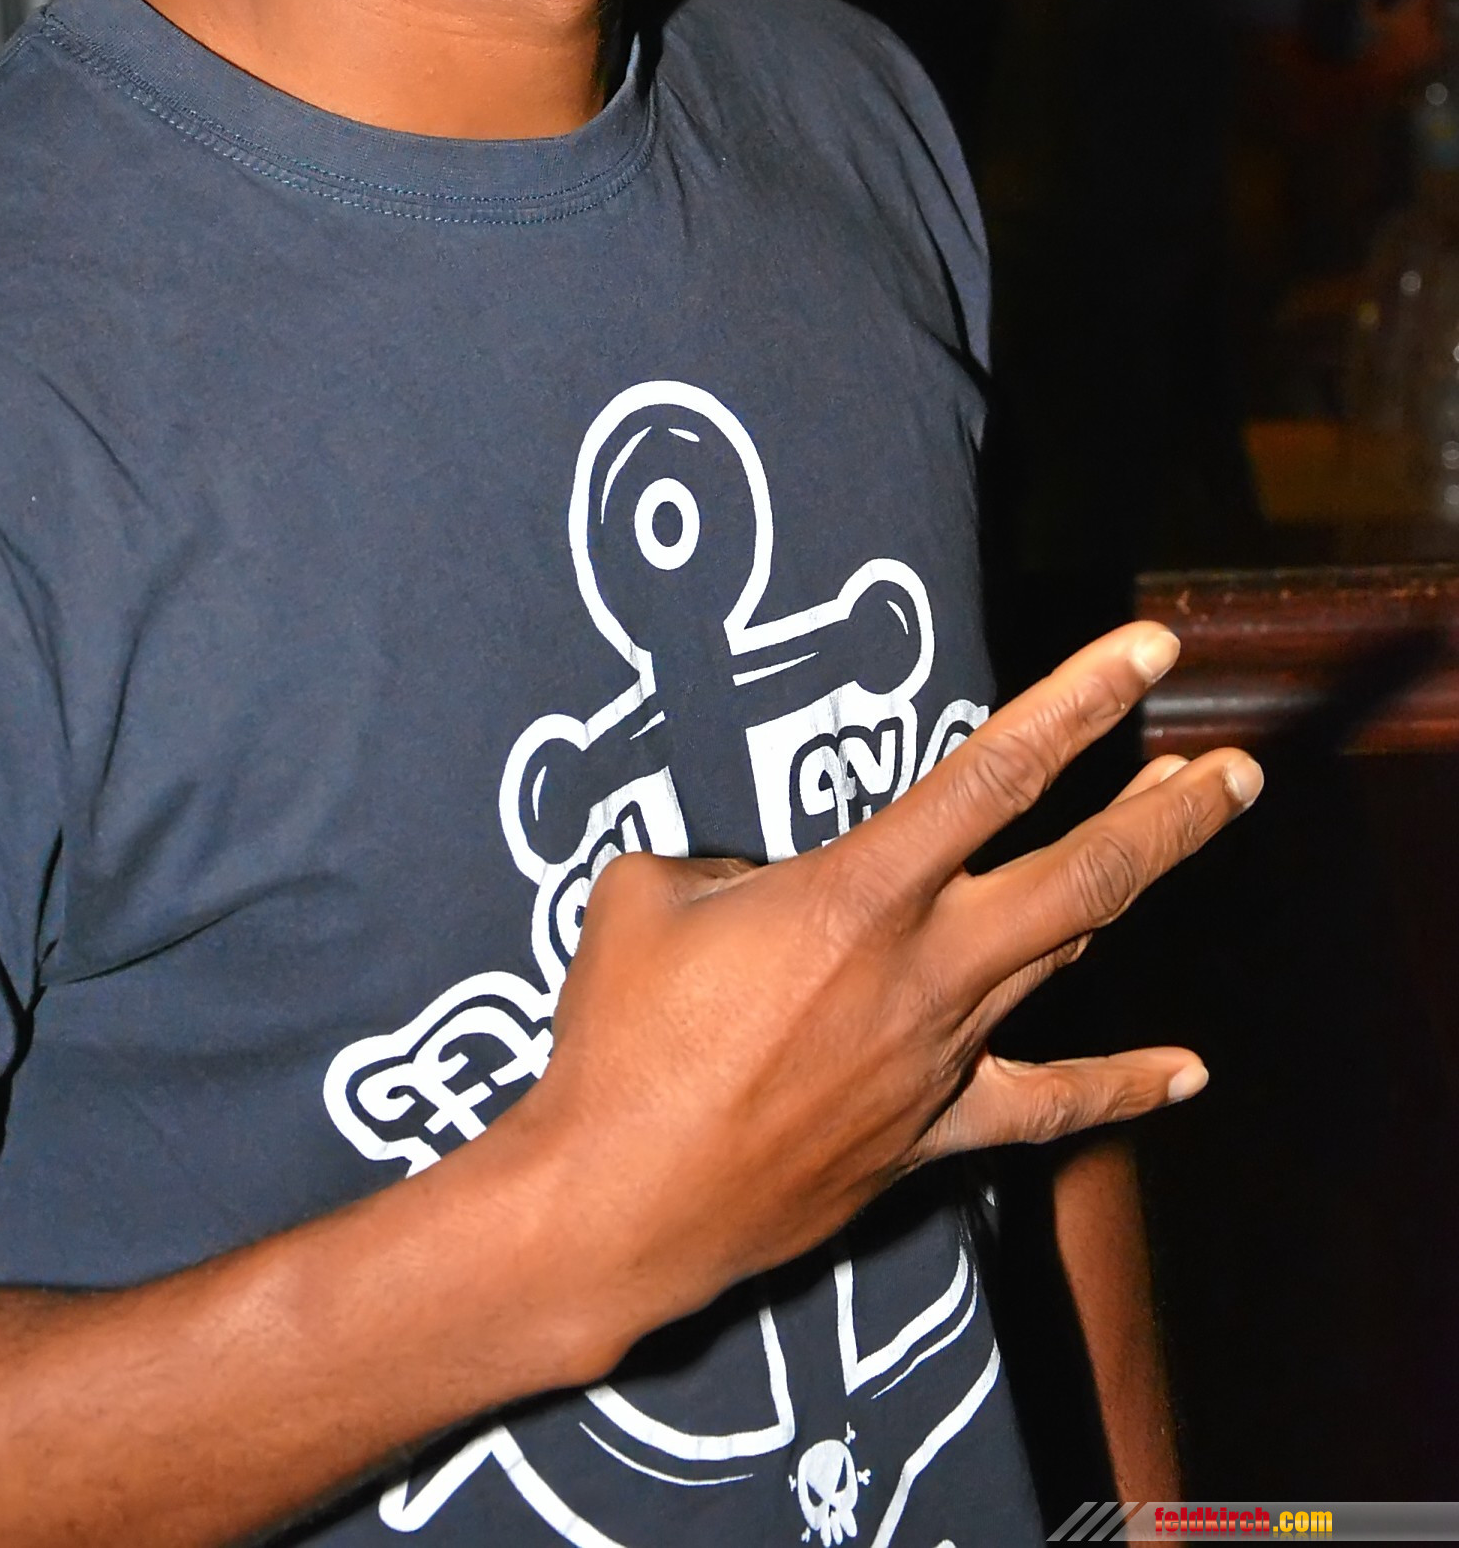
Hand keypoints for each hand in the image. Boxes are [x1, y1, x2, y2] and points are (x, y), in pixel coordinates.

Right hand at [519, 621, 1255, 1371]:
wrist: (614, 1202)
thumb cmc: (618, 1036)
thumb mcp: (648, 891)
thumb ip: (728, 862)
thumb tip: (760, 878)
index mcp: (859, 893)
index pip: (997, 772)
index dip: (1082, 701)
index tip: (1150, 649)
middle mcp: (925, 970)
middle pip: (1084, 879)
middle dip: (1169, 816)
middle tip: (1236, 769)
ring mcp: (939, 1058)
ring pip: (1067, 958)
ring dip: (1132, 886)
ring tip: (1182, 819)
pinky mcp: (928, 1136)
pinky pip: (1045, 1108)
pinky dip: (1122, 1086)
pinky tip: (1189, 1072)